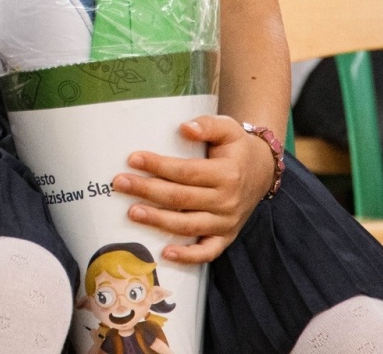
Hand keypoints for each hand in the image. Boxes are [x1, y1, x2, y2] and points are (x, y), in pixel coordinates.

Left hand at [112, 115, 276, 263]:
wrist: (262, 171)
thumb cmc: (236, 148)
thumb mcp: (228, 128)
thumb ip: (207, 125)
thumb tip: (184, 128)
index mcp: (227, 174)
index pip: (186, 172)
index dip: (159, 166)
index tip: (133, 159)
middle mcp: (227, 201)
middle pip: (181, 198)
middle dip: (147, 190)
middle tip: (120, 183)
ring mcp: (226, 222)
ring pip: (188, 225)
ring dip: (158, 221)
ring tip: (132, 213)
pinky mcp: (226, 237)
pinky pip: (207, 252)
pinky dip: (188, 256)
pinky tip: (165, 253)